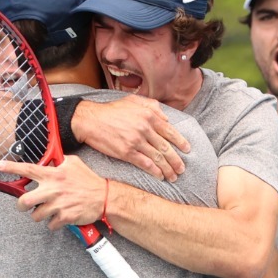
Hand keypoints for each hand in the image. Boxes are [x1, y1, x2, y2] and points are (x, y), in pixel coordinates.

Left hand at [0, 155, 106, 227]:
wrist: (104, 197)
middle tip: (25, 205)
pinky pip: (50, 225)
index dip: (11, 167)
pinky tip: (61, 217)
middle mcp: (52, 189)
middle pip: (24, 201)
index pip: (28, 169)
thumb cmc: (88, 180)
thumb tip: (50, 159)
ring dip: (40, 215)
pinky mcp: (64, 217)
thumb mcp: (73, 163)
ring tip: (49, 210)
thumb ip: (58, 162)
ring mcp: (58, 205)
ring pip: (36, 216)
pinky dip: (54, 223)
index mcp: (53, 175)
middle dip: (21, 205)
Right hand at [69, 95, 190, 180]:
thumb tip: (166, 117)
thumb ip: (152, 106)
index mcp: (149, 115)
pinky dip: (155, 171)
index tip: (187, 150)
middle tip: (182, 169)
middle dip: (176, 160)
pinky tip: (160, 176)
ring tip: (173, 176)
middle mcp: (145, 128)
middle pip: (166, 147)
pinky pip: (145, 164)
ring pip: (158, 157)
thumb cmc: (111, 110)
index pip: (170, 131)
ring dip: (168, 169)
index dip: (181, 142)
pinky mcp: (127, 152)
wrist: (90, 120)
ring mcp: (136, 141)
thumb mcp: (133, 100)